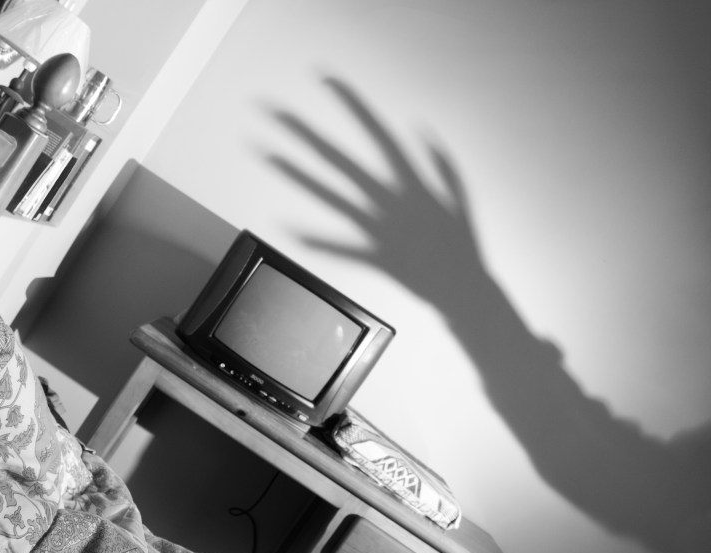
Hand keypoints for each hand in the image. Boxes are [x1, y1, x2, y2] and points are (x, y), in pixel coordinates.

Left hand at [269, 78, 488, 305]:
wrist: (466, 292)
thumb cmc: (461, 245)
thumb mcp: (457, 196)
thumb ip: (439, 162)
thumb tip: (420, 128)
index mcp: (412, 182)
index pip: (376, 133)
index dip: (351, 105)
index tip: (325, 81)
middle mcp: (391, 200)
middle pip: (339, 160)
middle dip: (305, 134)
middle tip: (274, 112)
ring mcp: (381, 229)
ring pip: (330, 196)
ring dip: (296, 174)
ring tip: (266, 155)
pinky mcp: (376, 257)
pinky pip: (339, 247)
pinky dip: (315, 239)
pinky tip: (285, 228)